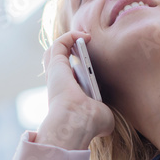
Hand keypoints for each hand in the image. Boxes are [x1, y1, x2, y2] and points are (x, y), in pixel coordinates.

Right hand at [38, 30, 114, 149]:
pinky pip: (59, 43)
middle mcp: (58, 85)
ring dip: (67, 41)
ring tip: (85, 38)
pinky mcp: (55, 65)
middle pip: (57, 63)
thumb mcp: (102, 117)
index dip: (78, 70)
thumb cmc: (90, 123)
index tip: (92, 67)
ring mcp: (55, 74)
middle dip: (68, 51)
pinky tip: (85, 36)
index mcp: (67, 97)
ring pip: (53, 52)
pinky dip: (70, 36)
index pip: (68, 80)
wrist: (78, 122)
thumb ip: (103, 113)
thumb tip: (106, 121)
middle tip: (84, 47)